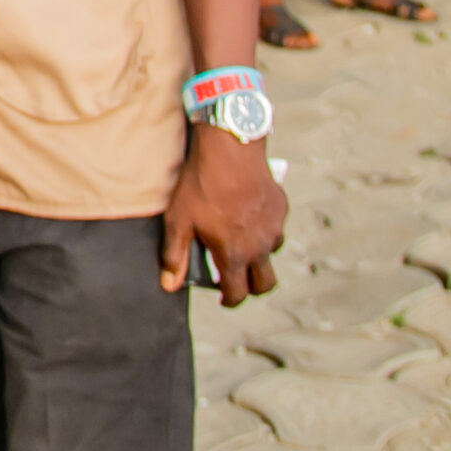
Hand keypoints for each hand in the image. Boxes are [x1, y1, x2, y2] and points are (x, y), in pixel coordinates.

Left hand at [161, 127, 285, 304]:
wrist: (230, 149)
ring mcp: (274, 228)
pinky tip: (247, 217)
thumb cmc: (200, 185)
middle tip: (237, 280)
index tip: (224, 299)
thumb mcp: (178, 220)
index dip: (230, 300)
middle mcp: (260, 247)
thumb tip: (169, 285)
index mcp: (234, 254)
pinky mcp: (280, 208)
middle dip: (252, 288)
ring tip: (239, 243)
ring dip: (258, 256)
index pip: (238, 293)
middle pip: (265, 284)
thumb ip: (174, 256)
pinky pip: (275, 228)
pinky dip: (264, 230)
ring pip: (271, 254)